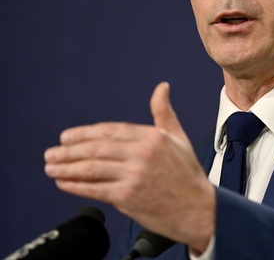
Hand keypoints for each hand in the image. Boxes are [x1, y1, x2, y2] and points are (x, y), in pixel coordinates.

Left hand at [44, 82, 214, 251]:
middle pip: (96, 149)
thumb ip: (164, 112)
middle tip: (52, 153)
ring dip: (66, 168)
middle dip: (69, 151)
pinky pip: (94, 190)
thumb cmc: (188, 174)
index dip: (84, 133)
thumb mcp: (178, 138)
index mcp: (152, 137)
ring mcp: (133, 176)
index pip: (110, 131)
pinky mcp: (127, 197)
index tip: (67, 137)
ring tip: (51, 168)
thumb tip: (162, 88)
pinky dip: (75, 186)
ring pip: (91, 169)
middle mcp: (141, 154)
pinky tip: (64, 183)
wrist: (198, 209)